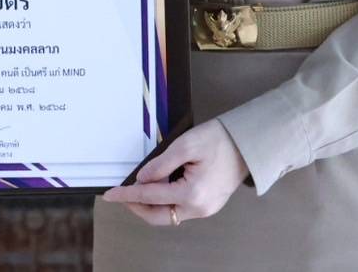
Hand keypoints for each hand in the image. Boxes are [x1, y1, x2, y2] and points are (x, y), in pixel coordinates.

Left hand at [100, 120, 248, 225]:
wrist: (247, 144)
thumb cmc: (220, 141)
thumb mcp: (185, 145)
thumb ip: (160, 164)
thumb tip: (142, 179)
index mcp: (192, 194)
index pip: (149, 197)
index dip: (127, 195)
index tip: (111, 194)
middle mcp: (199, 208)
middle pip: (159, 217)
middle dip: (137, 207)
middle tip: (122, 195)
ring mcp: (205, 209)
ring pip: (169, 215)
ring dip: (152, 204)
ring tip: (140, 187)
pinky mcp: (208, 205)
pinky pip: (180, 209)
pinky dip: (165, 201)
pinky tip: (159, 188)